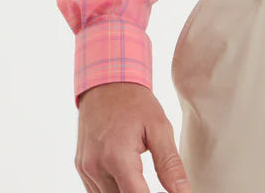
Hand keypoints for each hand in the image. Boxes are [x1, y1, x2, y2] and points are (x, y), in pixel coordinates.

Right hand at [75, 81, 190, 192]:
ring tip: (143, 183)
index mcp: (117, 157)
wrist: (106, 83)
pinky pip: (97, 192)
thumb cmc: (135, 103)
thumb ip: (170, 164)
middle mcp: (96, 167)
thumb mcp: (160, 127)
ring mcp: (86, 169)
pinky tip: (127, 182)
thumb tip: (183, 192)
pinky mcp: (81, 169)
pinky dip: (113, 191)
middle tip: (155, 185)